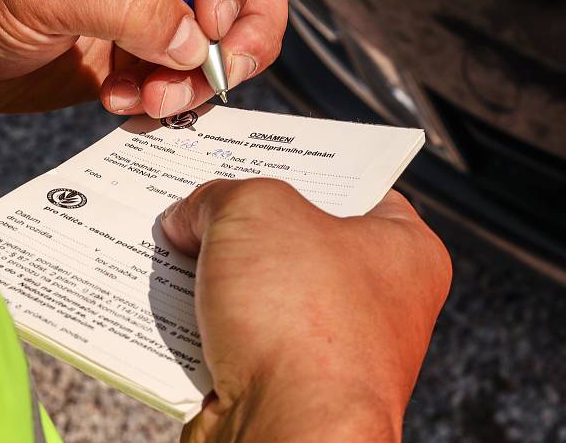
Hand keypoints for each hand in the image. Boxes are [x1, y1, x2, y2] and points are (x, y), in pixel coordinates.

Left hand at [0, 0, 287, 114]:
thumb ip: (131, 7)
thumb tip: (197, 44)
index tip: (209, 23)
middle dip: (239, 36)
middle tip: (217, 73)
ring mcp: (159, 4)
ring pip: (225, 38)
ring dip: (197, 79)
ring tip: (151, 97)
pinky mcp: (148, 50)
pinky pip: (189, 76)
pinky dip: (170, 98)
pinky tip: (124, 101)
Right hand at [160, 180, 451, 442]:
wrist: (283, 434)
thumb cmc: (303, 323)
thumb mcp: (255, 211)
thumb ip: (218, 195)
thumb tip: (187, 219)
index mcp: (400, 250)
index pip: (351, 185)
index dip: (295, 166)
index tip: (251, 157)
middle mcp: (373, 301)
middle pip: (293, 237)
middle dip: (237, 222)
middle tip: (198, 202)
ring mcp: (328, 347)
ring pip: (257, 289)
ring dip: (213, 272)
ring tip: (173, 247)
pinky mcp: (282, 382)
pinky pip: (235, 334)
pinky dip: (202, 319)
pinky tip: (171, 301)